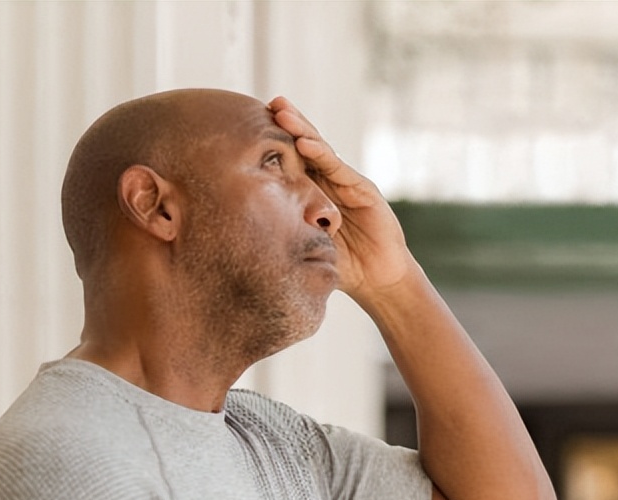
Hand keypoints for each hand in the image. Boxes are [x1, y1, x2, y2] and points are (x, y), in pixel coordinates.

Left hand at [268, 96, 415, 303]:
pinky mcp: (363, 190)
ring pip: (321, 150)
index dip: (276, 141)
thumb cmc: (340, 263)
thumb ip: (284, 231)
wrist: (377, 277)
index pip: (292, 160)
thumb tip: (240, 232)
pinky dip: (322, 155)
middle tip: (268, 104)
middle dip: (288, 123)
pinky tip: (304, 143)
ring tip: (282, 112)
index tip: (252, 123)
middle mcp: (329, 181)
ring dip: (301, 129)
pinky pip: (339, 170)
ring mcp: (347, 183)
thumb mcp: (304, 244)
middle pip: (306, 145)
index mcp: (313, 191)